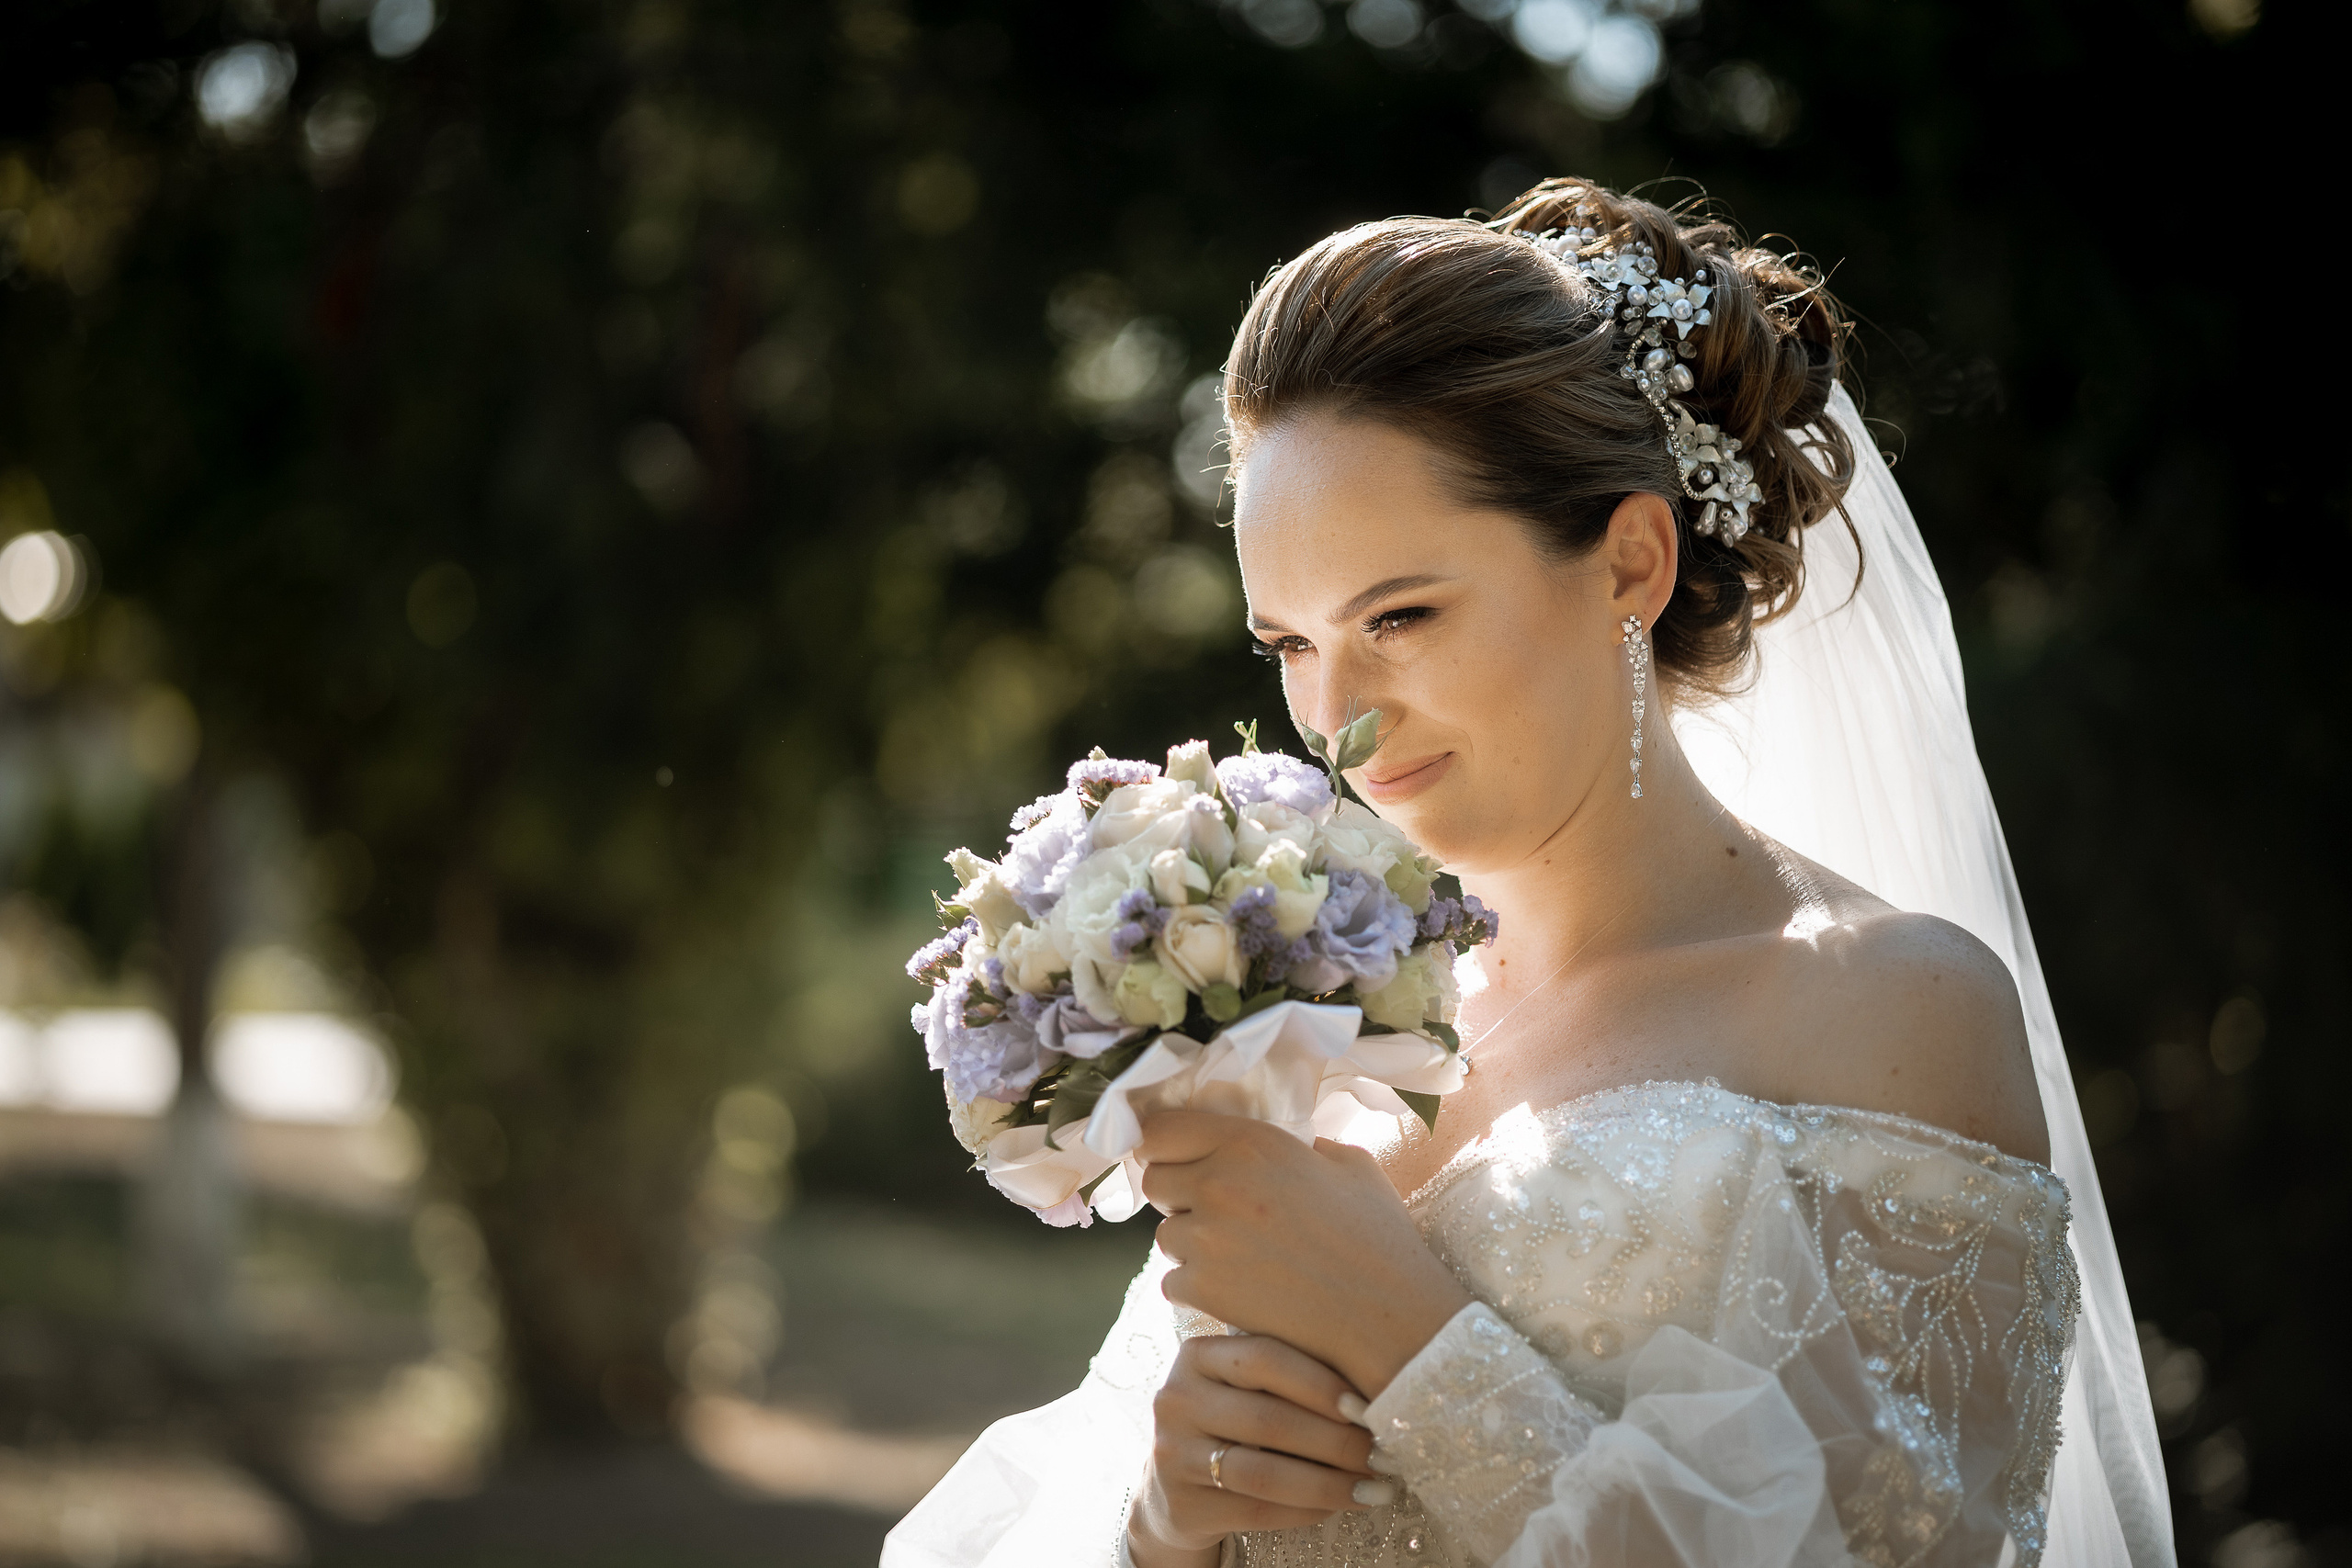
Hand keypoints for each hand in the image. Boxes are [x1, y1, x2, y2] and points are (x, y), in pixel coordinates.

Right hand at [1126, 1333, 1389, 1567]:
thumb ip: (1293, 1370)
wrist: (1178, 1484)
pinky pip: (1258, 1511)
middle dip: (1336, 1441)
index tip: (1368, 1407)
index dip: (1321, 1382)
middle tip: (1384, 1454)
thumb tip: (1380, 1385)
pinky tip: (1341, 1506)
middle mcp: (1175, 1400)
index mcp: (1196, 1354)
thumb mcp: (1246, 1382)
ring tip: (1376, 1488)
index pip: (1265, 1357)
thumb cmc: (1236, 1418)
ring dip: (1329, 1483)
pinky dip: (1308, 1510)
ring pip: (1264, 1473)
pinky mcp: (1183, 1506)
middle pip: (1268, 1419)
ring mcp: (1172, 1456)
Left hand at [1139, 1111, 1471, 1399]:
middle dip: (1179, 1196)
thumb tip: (1292, 1149)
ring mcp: (1205, 1238)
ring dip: (1191, 1245)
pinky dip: (1197, 1289)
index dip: (1165, 1145)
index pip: (1161, 1129)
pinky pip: (1173, 1282)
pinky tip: (1240, 1292)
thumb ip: (1306, 1146)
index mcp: (1251, 1143)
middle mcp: (1219, 1183)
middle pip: (1154, 1180)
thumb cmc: (1377, 1238)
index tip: (1178, 1160)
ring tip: (1241, 1259)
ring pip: (1164, 1235)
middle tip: (1217, 1214)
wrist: (1386, 1316)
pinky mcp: (1202, 1288)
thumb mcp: (1351, 1166)